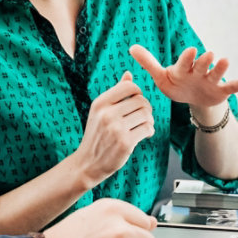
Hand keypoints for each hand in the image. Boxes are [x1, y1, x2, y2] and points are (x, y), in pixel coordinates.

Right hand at [74, 71, 154, 188]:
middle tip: (143, 117)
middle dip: (146, 108)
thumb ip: (116, 93)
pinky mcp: (125, 142)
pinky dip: (149, 131)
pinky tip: (144, 134)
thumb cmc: (97, 135)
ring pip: (146, 115)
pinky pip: (147, 129)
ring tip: (144, 126)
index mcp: (100, 103)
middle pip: (140, 100)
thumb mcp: (100, 111)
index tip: (137, 102)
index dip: (138, 93)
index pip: (129, 87)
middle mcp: (107, 114)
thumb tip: (129, 74)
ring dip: (149, 120)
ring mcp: (116, 128)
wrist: (88, 163)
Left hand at [129, 44, 237, 107]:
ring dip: (220, 68)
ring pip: (216, 73)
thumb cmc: (175, 84)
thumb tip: (131, 47)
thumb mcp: (161, 76)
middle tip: (207, 54)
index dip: (187, 58)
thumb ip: (148, 62)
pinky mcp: (221, 91)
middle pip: (201, 65)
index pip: (184, 62)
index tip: (190, 50)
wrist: (191, 98)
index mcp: (183, 69)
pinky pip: (233, 86)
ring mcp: (211, 80)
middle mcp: (198, 71)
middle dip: (204, 61)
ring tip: (225, 60)